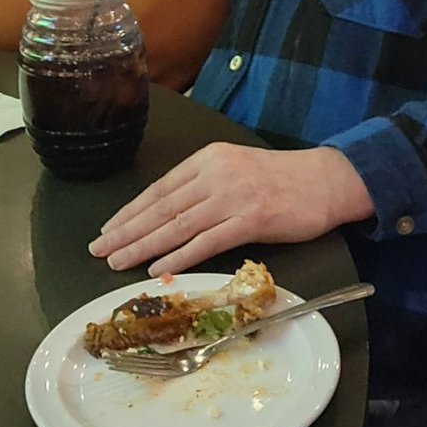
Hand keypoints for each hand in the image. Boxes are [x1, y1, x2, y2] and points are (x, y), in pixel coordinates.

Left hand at [88, 143, 373, 275]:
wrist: (327, 180)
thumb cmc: (283, 178)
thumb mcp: (237, 168)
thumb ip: (205, 185)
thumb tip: (168, 215)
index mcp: (210, 158)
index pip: (160, 188)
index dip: (130, 211)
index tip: (108, 229)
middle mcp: (217, 174)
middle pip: (162, 207)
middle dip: (126, 231)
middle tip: (98, 250)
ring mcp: (234, 196)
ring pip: (178, 225)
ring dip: (143, 246)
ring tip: (117, 262)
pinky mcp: (252, 219)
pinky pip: (207, 241)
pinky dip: (179, 255)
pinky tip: (158, 267)